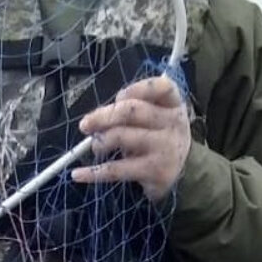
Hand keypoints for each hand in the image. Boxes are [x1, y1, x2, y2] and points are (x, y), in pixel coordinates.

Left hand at [72, 75, 191, 202]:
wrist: (183, 171)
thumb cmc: (159, 136)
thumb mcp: (155, 116)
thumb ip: (132, 109)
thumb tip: (97, 118)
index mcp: (173, 104)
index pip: (161, 86)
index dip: (136, 88)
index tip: (118, 97)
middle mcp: (173, 123)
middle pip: (133, 111)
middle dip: (103, 116)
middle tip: (85, 125)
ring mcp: (165, 148)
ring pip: (122, 136)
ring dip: (101, 141)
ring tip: (96, 146)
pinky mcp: (156, 172)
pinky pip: (117, 170)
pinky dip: (93, 173)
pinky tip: (78, 174)